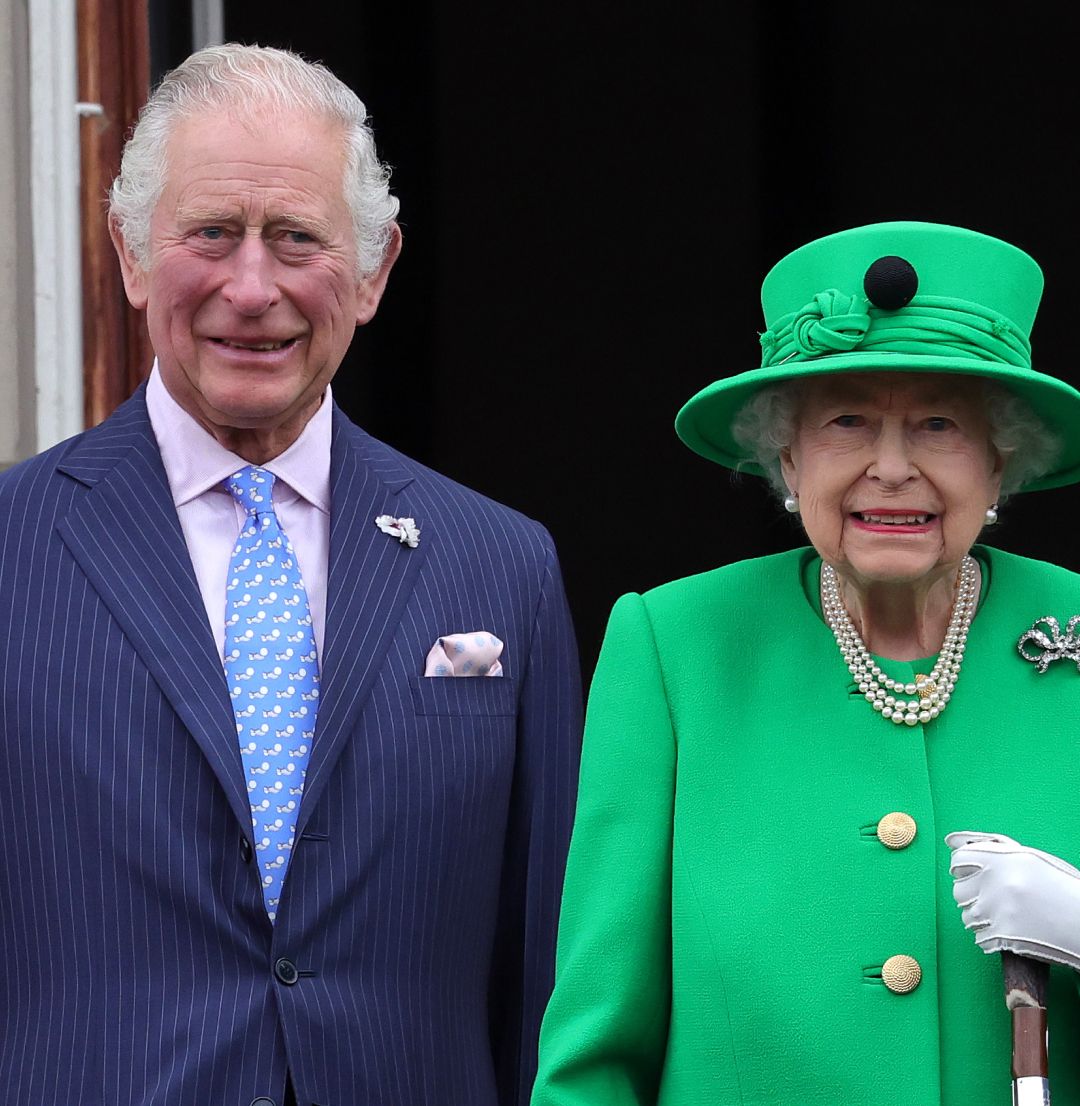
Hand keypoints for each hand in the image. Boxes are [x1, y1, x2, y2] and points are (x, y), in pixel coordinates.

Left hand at [945, 830, 1079, 970]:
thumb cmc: (1059, 887)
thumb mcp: (1028, 857)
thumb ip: (988, 846)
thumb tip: (951, 841)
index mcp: (1002, 857)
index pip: (958, 860)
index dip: (965, 868)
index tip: (974, 874)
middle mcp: (996, 881)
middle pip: (959, 890)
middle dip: (972, 895)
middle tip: (995, 898)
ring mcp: (998, 910)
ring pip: (967, 916)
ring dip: (981, 917)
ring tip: (1006, 915)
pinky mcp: (1003, 936)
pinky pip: (979, 938)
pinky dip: (991, 937)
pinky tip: (1011, 931)